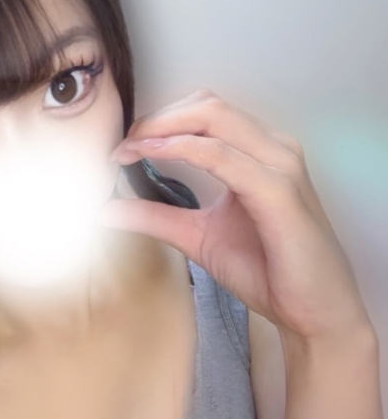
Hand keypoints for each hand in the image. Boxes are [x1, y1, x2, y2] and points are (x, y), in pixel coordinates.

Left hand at [100, 89, 371, 346]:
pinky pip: (224, 157)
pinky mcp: (279, 191)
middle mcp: (272, 150)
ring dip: (164, 129)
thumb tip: (107, 210)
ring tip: (128, 149)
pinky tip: (155, 156)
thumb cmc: (270, 272)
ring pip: (215, 119)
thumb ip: (157, 218)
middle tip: (121, 145)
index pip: (204, 114)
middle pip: (206, 106)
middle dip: (156, 119)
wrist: (310, 312)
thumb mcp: (198, 239)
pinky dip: (184, 150)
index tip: (121, 147)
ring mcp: (279, 166)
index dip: (158, 122)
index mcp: (258, 155)